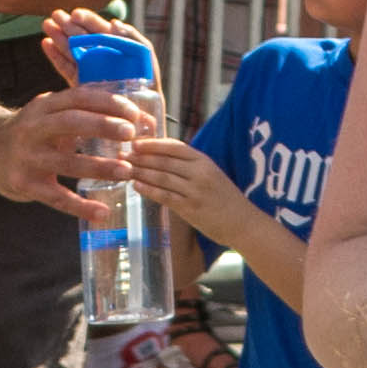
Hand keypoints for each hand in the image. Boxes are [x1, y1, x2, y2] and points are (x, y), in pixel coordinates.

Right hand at [0, 80, 147, 217]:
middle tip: (131, 135)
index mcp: (45, 106)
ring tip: (127, 172)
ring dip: (99, 167)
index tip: (134, 114)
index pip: (79, 98)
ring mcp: (28, 157)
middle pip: (71, 122)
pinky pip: (57, 198)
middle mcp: (35, 127)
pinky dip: (81, 207)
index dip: (108, 103)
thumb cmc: (33, 132)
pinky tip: (103, 213)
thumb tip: (136, 118)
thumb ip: (83, 114)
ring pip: (66, 162)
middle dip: (103, 126)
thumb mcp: (50, 114)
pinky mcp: (25, 184)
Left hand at [131, 136, 249, 239]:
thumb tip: (162, 159)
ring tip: (125, 169)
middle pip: (164, 161)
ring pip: (162, 177)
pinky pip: (165, 196)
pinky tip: (137, 186)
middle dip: (141, 157)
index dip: (152, 144)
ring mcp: (195, 191)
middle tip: (122, 155)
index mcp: (204, 161)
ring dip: (141, 172)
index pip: (174, 147)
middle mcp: (200, 173)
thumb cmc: (225, 200)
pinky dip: (149, 190)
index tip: (135, 143)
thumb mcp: (211, 175)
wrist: (244, 224)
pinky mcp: (191, 208)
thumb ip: (190, 166)